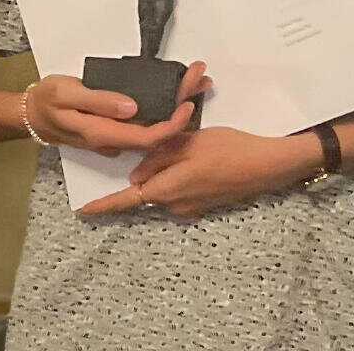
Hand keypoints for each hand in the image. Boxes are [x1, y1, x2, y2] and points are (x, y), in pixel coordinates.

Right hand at [25, 61, 209, 157]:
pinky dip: (164, 105)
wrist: (30, 114)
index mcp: (104, 133)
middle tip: (201, 77)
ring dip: (176, 103)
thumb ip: (99, 101)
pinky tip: (175, 90)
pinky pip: (145, 121)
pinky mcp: (116, 128)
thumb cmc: (47, 101)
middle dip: (183, 103)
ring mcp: (116, 136)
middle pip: (158, 130)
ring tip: (196, 80)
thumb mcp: (67, 93)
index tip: (188, 104)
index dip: (172, 124)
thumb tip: (131, 107)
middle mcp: (114, 140)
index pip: (148, 136)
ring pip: (154, 125)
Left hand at [80, 125, 317, 219]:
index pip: (128, 199)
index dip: (104, 205)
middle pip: (148, 187)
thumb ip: (157, 157)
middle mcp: (176, 204)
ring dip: (168, 169)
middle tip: (164, 145)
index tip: (84, 210)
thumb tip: (136, 172)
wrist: (269, 166)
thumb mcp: (189, 143)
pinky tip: (199, 157)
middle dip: (149, 168)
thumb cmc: (230, 150)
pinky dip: (182, 173)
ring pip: (166, 186)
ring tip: (189, 145)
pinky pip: (182, 189)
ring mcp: (193, 206)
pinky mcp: (206, 203)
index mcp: (168, 188)